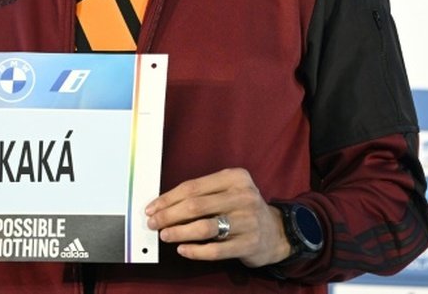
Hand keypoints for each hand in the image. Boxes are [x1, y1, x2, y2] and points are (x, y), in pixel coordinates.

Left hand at [145, 168, 290, 267]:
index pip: (193, 186)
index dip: (168, 198)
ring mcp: (247, 220)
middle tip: (153, 223)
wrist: (275, 232)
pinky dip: (195, 251)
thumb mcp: (228, 191)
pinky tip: (183, 249)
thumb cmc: (242, 209)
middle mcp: (243, 196)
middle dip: (169, 215)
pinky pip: (216, 250)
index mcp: (235, 177)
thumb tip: (164, 206)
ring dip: (179, 232)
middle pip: (196, 205)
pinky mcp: (249, 244)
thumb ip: (203, 195)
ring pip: (204, 227)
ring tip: (165, 235)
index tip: (152, 208)